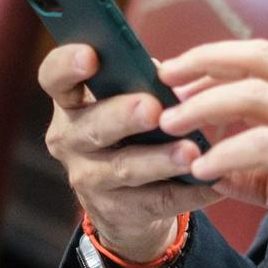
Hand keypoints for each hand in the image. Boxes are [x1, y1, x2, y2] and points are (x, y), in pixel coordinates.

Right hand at [41, 43, 218, 266]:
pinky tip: (213, 182)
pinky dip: (188, 191)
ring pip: (124, 168)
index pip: (54, 77)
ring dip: (159, 159)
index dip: (67, 65)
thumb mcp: (124, 101)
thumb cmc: (129, 131)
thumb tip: (172, 71)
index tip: (91, 55)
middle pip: (92, 126)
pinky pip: (155, 201)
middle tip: (152, 108)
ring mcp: (89, 178)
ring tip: (190, 152)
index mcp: (71, 101)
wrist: (125, 202)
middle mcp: (70, 139)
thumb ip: (139, 81)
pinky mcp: (115, 212)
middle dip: (123, 116)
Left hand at [156, 39, 267, 267]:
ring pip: (253, 94)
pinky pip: (265, 145)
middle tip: (161, 82)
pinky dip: (227, 152)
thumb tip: (212, 170)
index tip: (177, 73)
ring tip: (170, 124)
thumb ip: (262, 174)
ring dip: (204, 105)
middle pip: (254, 59)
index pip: (263, 58)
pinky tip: (203, 167)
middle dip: (200, 64)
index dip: (216, 58)